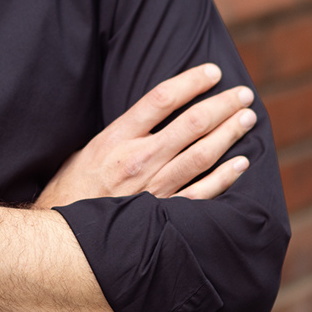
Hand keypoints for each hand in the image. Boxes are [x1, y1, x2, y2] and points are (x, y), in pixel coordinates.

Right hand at [35, 63, 257, 209]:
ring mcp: (153, 188)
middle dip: (222, 105)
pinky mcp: (162, 214)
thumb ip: (122, 132)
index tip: (213, 72)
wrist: (64, 239)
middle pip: (191, 124)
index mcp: (117, 138)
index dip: (192, 81)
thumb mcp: (89, 149)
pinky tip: (241, 163)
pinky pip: (202, 194)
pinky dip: (225, 177)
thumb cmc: (73, 190)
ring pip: (201, 155)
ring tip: (247, 118)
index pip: (162, 99)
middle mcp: (138, 160)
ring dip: (229, 134)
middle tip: (243, 94)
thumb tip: (155, 113)